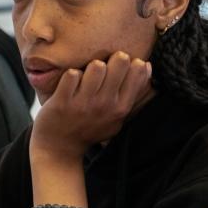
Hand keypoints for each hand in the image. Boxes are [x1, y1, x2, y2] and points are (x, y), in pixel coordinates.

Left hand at [31, 51, 151, 160]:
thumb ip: (133, 94)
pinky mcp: (63, 102)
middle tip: (103, 69)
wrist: (60, 149)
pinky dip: (70, 76)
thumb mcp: (117, 117)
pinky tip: (70, 85)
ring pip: (97, 65)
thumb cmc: (90, 128)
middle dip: (112, 59)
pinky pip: (72, 74)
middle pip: (120, 60)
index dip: (130, 62)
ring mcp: (84, 104)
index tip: (120, 70)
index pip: (138, 69)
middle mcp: (106, 105)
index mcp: (121, 108)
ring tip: (86, 78)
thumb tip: (148, 66)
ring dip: (90, 67)